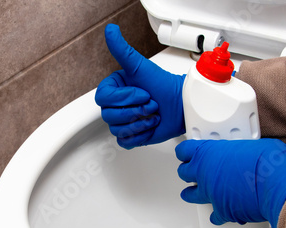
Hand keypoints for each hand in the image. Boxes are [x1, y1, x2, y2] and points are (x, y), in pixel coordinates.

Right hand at [95, 24, 184, 148]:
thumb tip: (110, 30)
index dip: (123, 98)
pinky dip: (140, 135)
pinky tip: (150, 125)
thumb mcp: (140, 65)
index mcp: (114, 88)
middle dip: (135, 111)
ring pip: (117, 129)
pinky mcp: (131, 135)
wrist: (181, 104)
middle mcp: (116, 105)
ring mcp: (123, 121)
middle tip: (150, 103)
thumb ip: (122, 49)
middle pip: (109, 115)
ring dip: (139, 122)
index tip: (141, 92)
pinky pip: (125, 141)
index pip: (104, 98)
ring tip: (152, 114)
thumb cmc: (163, 85)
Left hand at [175, 139, 285, 227]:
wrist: (279, 185)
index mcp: (209, 153)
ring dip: (192, 193)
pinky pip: (213, 215)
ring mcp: (211, 193)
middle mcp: (204, 173)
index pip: (184, 150)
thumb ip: (235, 152)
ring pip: (190, 195)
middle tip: (192, 172)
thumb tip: (240, 155)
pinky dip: (216, 215)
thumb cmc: (270, 161)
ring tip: (193, 192)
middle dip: (188, 172)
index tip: (185, 153)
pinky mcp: (222, 211)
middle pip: (184, 173)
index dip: (184, 152)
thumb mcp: (250, 145)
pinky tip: (219, 213)